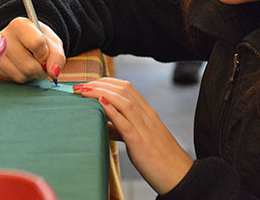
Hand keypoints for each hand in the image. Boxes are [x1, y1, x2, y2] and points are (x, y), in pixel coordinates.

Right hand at [0, 17, 64, 82]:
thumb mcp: (53, 42)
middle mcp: (3, 37)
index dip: (45, 53)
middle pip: (29, 66)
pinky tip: (22, 68)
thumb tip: (54, 73)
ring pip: (21, 76)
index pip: (37, 44)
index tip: (45, 50)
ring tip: (31, 63)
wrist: (24, 42)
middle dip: (40, 69)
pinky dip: (23, 78)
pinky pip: (14, 81)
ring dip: (32, 75)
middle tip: (40, 61)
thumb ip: (57, 55)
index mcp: (19, 25)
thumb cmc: (40, 40)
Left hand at [73, 78, 192, 194]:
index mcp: (148, 113)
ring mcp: (145, 128)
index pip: (126, 88)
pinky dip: (112, 111)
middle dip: (99, 84)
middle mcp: (147, 116)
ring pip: (123, 101)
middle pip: (123, 90)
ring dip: (100, 92)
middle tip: (80, 86)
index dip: (106, 82)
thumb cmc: (160, 160)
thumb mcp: (141, 138)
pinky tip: (100, 104)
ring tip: (83, 91)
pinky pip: (126, 123)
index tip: (89, 83)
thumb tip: (104, 123)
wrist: (180, 176)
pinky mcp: (141, 143)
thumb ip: (124, 128)